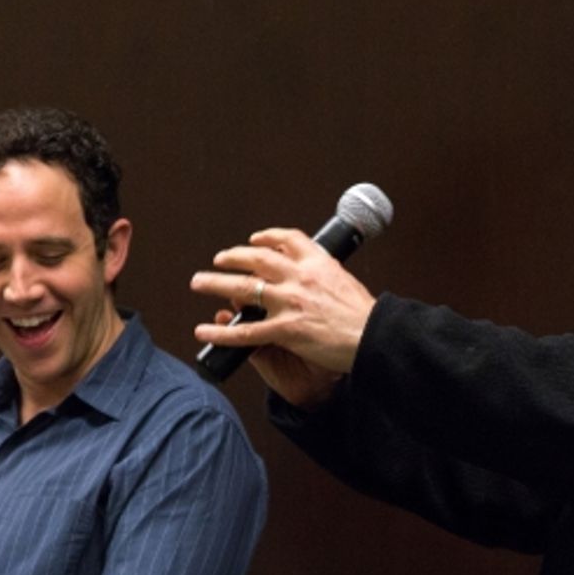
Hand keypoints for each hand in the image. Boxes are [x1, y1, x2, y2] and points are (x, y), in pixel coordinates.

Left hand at [192, 228, 376, 403]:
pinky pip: (246, 331)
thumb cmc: (366, 316)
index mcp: (318, 263)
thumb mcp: (347, 283)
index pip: (288, 240)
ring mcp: (290, 302)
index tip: (255, 240)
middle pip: (257, 259)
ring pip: (243, 288)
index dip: (267, 238)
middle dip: (232, 257)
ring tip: (199, 282)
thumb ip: (326, 277)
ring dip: (216, 283)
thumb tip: (319, 277)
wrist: (374, 336)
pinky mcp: (286, 329)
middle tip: (218, 259)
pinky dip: (222, 332)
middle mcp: (300, 277)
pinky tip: (205, 331)